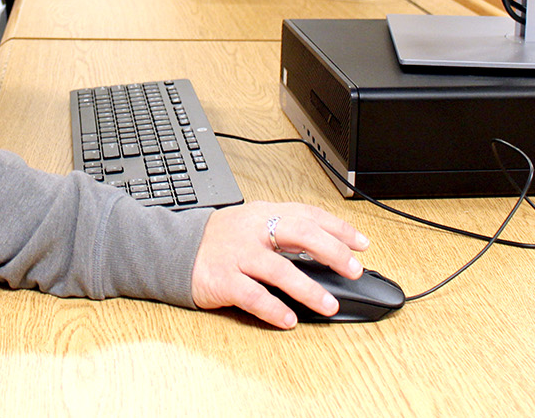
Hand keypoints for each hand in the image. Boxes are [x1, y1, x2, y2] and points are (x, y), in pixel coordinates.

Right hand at [191, 201, 368, 328]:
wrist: (172, 249)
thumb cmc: (219, 241)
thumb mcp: (252, 225)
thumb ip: (284, 234)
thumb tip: (328, 252)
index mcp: (264, 214)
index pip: (308, 215)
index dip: (338, 228)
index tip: (361, 244)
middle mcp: (253, 231)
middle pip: (299, 234)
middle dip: (331, 250)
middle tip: (353, 269)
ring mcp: (237, 254)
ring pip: (279, 268)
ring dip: (308, 288)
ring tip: (330, 305)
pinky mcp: (222, 279)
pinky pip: (252, 295)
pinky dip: (272, 308)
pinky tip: (289, 319)